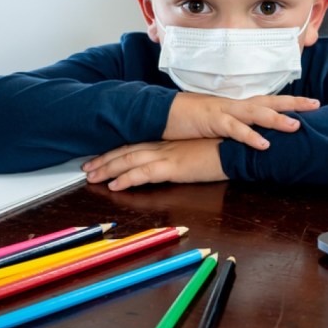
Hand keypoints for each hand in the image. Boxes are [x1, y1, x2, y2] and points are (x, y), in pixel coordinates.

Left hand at [82, 138, 227, 190]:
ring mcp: (168, 155)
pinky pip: (143, 173)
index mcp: (170, 141)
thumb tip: (177, 163)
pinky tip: (114, 186)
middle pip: (127, 151)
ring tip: (92, 177)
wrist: (240, 148)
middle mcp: (164, 145)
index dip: (117, 151)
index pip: (136, 144)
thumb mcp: (201, 150)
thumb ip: (186, 155)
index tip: (101, 158)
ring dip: (107, 169)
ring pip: (129, 160)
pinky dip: (126, 179)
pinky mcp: (174, 167)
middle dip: (104, 160)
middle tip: (86, 168)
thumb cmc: (226, 148)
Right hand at [163, 92, 319, 149]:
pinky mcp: (211, 121)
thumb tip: (249, 134)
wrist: (160, 112)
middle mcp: (233, 105)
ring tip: (297, 126)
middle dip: (293, 103)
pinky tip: (264, 144)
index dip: (288, 101)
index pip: (267, 100)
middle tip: (316, 105)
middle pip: (269, 101)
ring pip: (256, 113)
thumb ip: (232, 126)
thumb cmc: (186, 119)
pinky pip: (234, 129)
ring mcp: (223, 111)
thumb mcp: (214, 122)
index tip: (310, 103)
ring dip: (277, 119)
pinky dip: (250, 136)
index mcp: (235, 105)